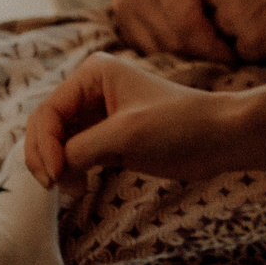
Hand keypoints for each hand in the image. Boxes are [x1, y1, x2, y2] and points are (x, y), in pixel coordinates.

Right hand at [24, 52, 245, 193]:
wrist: (220, 138)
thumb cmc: (179, 125)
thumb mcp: (126, 133)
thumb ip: (83, 148)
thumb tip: (56, 166)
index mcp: (93, 74)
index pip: (49, 111)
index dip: (44, 145)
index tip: (55, 175)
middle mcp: (90, 91)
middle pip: (46, 127)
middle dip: (45, 157)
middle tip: (55, 186)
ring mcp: (98, 116)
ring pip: (57, 144)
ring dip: (57, 168)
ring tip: (74, 190)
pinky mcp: (108, 140)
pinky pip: (74, 156)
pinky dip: (70, 173)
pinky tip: (80, 188)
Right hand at [111, 0, 236, 60]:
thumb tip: (259, 7)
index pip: (190, 24)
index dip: (215, 48)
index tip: (240, 56)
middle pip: (173, 41)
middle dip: (205, 58)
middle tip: (232, 64)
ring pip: (157, 47)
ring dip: (187, 59)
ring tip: (214, 59)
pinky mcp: (118, 8)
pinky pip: (143, 44)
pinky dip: (167, 52)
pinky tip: (191, 50)